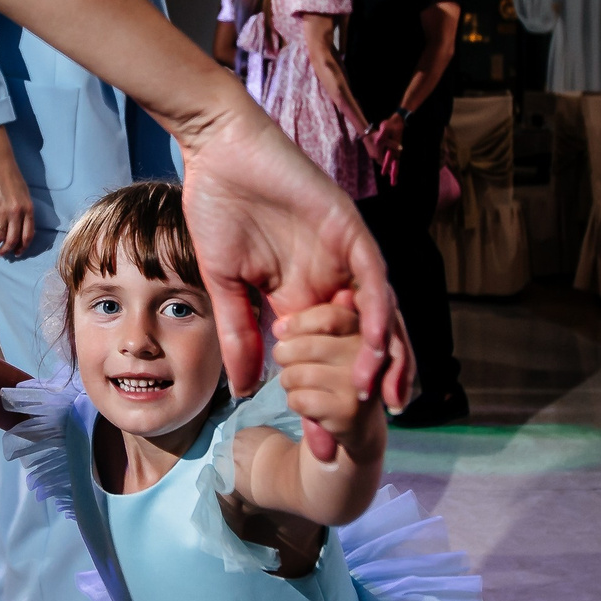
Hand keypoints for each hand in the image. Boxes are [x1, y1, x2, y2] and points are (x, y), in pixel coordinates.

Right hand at [0, 129, 35, 258]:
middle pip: (13, 240)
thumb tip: (20, 228)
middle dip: (8, 250)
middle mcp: (16, 212)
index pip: (28, 235)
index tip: (18, 252)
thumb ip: (24, 211)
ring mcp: (1, 211)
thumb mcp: (25, 194)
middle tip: (3, 253)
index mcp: (28, 209)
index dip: (22, 247)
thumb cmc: (12, 175)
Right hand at [178, 104, 403, 458]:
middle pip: (366, 345)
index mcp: (303, 298)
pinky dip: (375, 317)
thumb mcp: (225, 286)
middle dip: (371, 389)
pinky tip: (370, 349)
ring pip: (381, 317)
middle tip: (368, 434)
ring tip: (377, 400)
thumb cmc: (217, 207)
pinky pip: (374, 280)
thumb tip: (247, 390)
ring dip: (383, 359)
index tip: (319, 448)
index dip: (323, 403)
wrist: (218, 151)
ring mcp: (346, 256)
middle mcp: (333, 282)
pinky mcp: (350, 230)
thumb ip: (240, 335)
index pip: (324, 360)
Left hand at [272, 294, 385, 460]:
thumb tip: (280, 327)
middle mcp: (365, 356)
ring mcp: (358, 384)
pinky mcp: (347, 411)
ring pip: (299, 374)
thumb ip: (306, 328)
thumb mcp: (328, 344)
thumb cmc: (334, 375)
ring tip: (296, 384)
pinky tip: (306, 403)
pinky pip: (300, 399)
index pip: (327, 316)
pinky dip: (294, 402)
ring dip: (287, 381)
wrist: (360, 423)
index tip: (281, 331)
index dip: (297, 323)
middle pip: (305, 346)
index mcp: (363, 332)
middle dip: (284, 355)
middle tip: (287, 363)